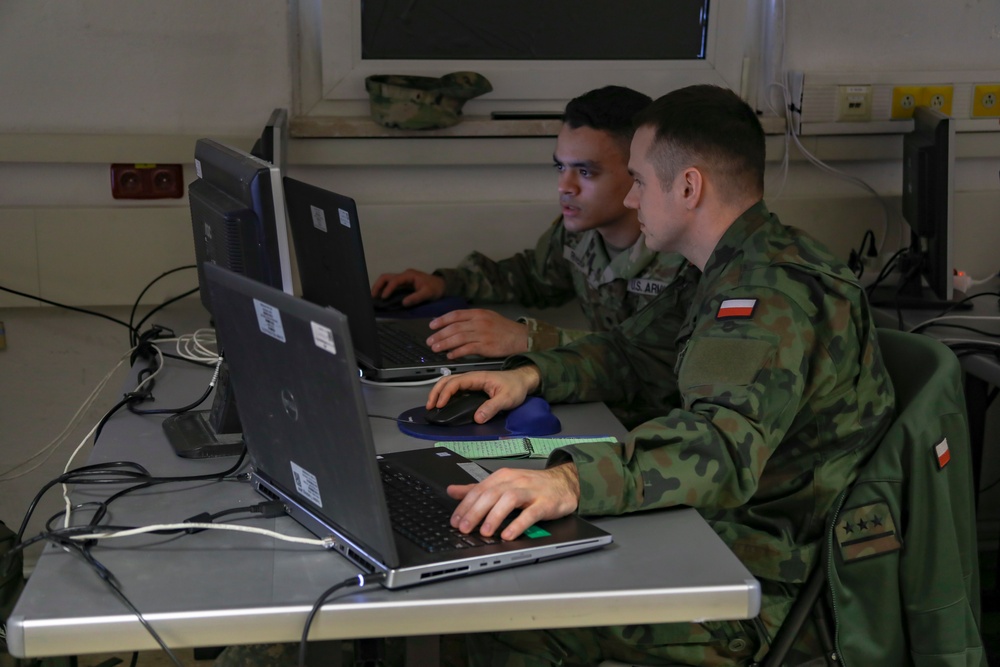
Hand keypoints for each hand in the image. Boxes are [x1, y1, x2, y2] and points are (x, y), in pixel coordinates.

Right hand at [370, 269, 445, 306]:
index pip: (395, 280)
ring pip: (386, 280)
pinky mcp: (403, 283)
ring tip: (374, 298)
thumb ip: (416, 298)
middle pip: (386, 277)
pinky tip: (381, 298)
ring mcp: (403, 278)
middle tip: (372, 297)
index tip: (384, 298)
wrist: (442, 285)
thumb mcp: (428, 293)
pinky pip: (390, 284)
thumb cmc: (436, 288)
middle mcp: (404, 275)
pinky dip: (383, 290)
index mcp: (409, 275)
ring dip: (379, 287)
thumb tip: (403, 303)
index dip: (388, 289)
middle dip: (378, 286)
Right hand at [426, 366, 540, 423]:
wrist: (523, 381)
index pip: (456, 382)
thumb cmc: (516, 387)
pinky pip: (456, 387)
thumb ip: (492, 407)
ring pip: (450, 382)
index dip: (445, 393)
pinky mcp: (474, 386)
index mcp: (478, 377)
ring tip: (433, 404)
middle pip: (448, 380)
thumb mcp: (507, 399)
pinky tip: (444, 402)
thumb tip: (477, 418)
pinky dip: (446, 393)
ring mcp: (472, 381)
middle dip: (436, 391)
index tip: (440, 405)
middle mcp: (472, 378)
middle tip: (430, 406)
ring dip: (439, 391)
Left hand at [427, 309, 528, 357]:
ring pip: (458, 338)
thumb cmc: (503, 329)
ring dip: (444, 343)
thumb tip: (454, 324)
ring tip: (435, 348)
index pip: (455, 315)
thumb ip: (472, 319)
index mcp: (478, 313)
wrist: (520, 337)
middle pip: (454, 327)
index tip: (432, 325)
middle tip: (430, 340)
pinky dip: (456, 352)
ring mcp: (482, 334)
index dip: (442, 320)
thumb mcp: (488, 317)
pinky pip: (467, 349)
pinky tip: (450, 355)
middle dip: (439, 334)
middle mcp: (479, 322)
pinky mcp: (486, 346)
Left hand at [447, 463, 580, 539]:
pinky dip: (518, 524)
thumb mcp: (503, 484)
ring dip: (495, 516)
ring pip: (509, 500)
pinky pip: (531, 513)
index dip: (465, 506)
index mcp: (502, 477)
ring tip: (485, 532)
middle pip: (491, 494)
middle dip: (475, 512)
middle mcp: (515, 481)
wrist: (564, 483)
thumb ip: (478, 489)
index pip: (479, 489)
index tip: (454, 521)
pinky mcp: (545, 503)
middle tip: (464, 528)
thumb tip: (452, 491)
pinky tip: (509, 535)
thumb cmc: (532, 486)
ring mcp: (531, 491)